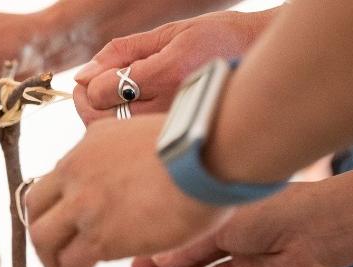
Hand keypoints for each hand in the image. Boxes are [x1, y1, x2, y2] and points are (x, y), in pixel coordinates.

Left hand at [24, 115, 226, 266]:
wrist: (208, 153)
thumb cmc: (198, 144)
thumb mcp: (143, 134)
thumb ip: (125, 153)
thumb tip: (133, 167)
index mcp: (89, 144)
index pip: (54, 178)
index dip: (54, 204)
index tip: (63, 219)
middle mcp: (77, 172)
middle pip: (36, 209)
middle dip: (41, 233)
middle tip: (52, 250)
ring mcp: (84, 204)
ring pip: (44, 238)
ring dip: (50, 259)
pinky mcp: (100, 236)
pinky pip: (71, 261)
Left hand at [72, 9, 277, 123]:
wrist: (268, 64)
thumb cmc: (220, 39)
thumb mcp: (171, 32)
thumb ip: (122, 52)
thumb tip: (83, 74)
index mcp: (168, 72)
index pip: (103, 92)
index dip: (88, 87)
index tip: (89, 79)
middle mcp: (172, 105)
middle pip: (103, 122)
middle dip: (87, 106)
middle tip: (88, 92)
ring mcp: (178, 128)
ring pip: (118, 140)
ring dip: (103, 122)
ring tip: (112, 102)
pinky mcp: (183, 141)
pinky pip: (138, 147)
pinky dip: (124, 135)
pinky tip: (133, 118)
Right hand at [132, 183, 328, 266]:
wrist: (313, 228)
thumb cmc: (268, 210)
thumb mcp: (217, 224)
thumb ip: (188, 246)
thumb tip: (158, 262)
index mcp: (221, 219)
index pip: (183, 239)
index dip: (160, 251)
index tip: (135, 262)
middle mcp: (230, 242)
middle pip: (190, 263)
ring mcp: (240, 266)